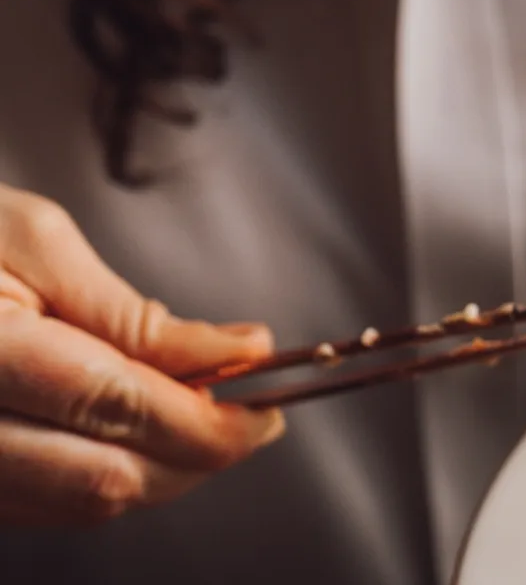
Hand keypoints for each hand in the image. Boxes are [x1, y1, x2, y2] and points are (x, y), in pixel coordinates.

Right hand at [0, 184, 283, 525]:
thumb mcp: (37, 243)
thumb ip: (136, 315)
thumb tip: (239, 353)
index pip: (116, 407)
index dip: (208, 416)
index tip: (266, 402)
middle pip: (109, 475)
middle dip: (199, 452)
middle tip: (252, 412)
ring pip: (87, 502)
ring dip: (165, 468)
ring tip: (200, 413)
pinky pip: (54, 505)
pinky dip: (117, 474)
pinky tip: (142, 430)